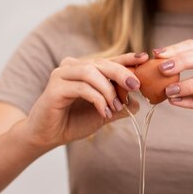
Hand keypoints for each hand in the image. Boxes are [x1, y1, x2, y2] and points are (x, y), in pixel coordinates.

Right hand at [24, 52, 147, 147]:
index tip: (144, 58)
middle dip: (121, 73)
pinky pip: (82, 88)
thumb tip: (138, 102)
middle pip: (101, 63)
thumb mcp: (102, 113)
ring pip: (92, 73)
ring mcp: (61, 75)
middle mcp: (72, 67)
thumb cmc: (73, 122)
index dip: (126, 58)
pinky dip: (97, 100)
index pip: (108, 60)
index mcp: (83, 69)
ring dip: (108, 91)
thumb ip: (118, 105)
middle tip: (136, 86)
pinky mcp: (55, 87)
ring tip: (115, 107)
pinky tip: (104, 113)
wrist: (48, 135)